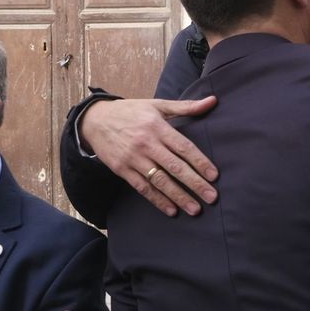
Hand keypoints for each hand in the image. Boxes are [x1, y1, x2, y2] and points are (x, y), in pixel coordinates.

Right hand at [79, 97, 219, 215]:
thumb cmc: (130, 111)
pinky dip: (157, 200)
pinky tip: (171, 210)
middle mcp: (146, 143)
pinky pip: (143, 188)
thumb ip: (186, 106)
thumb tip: (212, 101)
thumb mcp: (156, 105)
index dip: (200, 162)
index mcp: (157, 127)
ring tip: (195, 209)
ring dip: (178, 196)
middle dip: (195, 183)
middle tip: (211, 197)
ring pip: (160, 181)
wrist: (95, 120)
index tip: (214, 176)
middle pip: (174, 167)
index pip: (183, 147)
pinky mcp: (122, 170)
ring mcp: (133, 158)